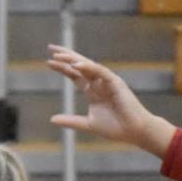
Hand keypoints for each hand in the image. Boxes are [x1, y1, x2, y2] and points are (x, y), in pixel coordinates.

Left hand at [47, 46, 176, 157]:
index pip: (75, 75)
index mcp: (92, 91)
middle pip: (79, 65)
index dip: (62, 68)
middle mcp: (99, 82)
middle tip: (51, 48)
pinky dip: (88, 67)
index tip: (48, 62)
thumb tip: (52, 119)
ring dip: (73, 59)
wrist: (134, 132)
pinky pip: (100, 71)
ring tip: (58, 56)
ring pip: (88, 65)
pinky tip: (75, 65)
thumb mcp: (88, 124)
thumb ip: (71, 120)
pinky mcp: (116, 82)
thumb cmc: (115, 128)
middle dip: (66, 56)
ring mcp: (107, 81)